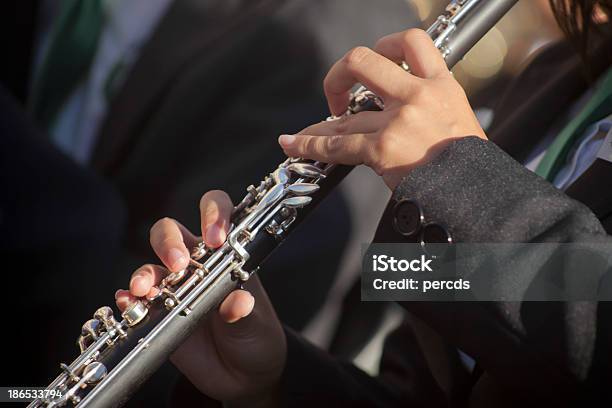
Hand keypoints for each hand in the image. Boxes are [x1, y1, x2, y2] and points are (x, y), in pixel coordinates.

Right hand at [115, 191, 285, 406]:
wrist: (242, 376)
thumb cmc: (255, 337)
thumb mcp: (256, 323)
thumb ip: (246, 312)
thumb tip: (237, 302)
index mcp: (226, 255)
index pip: (217, 214)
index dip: (214, 213)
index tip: (216, 236)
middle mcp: (197, 265)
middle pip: (170, 232)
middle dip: (168, 242)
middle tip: (178, 263)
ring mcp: (174, 288)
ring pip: (148, 266)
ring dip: (143, 274)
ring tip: (146, 290)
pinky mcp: (157, 314)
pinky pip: (135, 300)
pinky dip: (129, 300)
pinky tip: (130, 305)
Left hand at [278, 29, 485, 189]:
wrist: (476, 190)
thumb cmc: (468, 162)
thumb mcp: (457, 117)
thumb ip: (430, 103)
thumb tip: (399, 105)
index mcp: (440, 83)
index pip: (410, 41)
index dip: (384, 45)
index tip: (373, 62)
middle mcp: (418, 95)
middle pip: (363, 60)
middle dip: (340, 74)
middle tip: (338, 95)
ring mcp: (399, 121)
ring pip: (344, 115)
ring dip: (319, 125)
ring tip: (302, 135)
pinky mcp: (383, 149)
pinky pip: (336, 145)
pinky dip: (309, 145)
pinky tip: (294, 144)